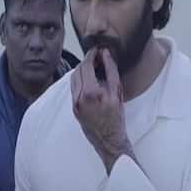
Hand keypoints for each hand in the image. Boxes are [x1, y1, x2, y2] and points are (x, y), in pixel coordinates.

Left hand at [71, 48, 132, 173]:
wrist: (109, 139)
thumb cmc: (116, 118)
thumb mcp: (117, 92)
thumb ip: (111, 70)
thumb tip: (105, 53)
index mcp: (90, 92)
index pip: (86, 66)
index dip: (92, 55)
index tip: (97, 50)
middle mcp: (79, 97)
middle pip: (79, 70)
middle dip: (87, 61)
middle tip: (97, 57)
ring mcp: (74, 103)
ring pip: (74, 78)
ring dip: (82, 70)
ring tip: (94, 67)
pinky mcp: (74, 108)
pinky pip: (74, 88)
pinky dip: (80, 80)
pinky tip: (90, 80)